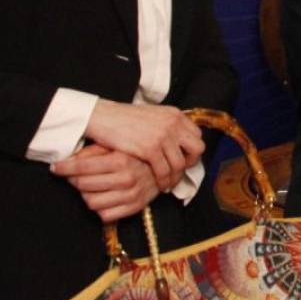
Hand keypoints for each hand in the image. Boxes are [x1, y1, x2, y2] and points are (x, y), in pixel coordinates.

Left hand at [51, 144, 160, 221]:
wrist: (166, 165)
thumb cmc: (137, 153)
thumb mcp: (117, 144)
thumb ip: (94, 151)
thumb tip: (69, 158)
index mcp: (121, 160)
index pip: (82, 168)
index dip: (64, 168)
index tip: (56, 167)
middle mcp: (126, 178)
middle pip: (83, 185)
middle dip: (74, 180)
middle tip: (73, 175)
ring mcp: (131, 195)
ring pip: (91, 202)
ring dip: (85, 194)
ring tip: (88, 186)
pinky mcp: (134, 207)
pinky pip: (105, 215)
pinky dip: (99, 207)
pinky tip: (101, 196)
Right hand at [84, 101, 203, 190]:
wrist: (103, 118)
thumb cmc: (124, 119)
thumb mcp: (153, 115)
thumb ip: (167, 125)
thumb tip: (178, 141)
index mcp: (175, 114)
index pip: (197, 135)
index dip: (191, 150)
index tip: (184, 158)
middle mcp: (173, 123)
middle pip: (197, 148)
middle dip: (190, 163)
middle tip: (179, 171)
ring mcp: (162, 136)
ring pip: (180, 164)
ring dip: (176, 177)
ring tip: (169, 183)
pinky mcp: (150, 149)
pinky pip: (164, 171)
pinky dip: (163, 181)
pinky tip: (159, 185)